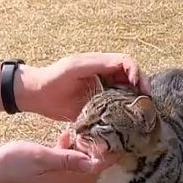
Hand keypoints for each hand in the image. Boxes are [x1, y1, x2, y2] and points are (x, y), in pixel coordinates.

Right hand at [0, 136, 118, 182]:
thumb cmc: (16, 163)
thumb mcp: (44, 157)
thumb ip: (68, 159)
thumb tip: (94, 163)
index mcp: (66, 178)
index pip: (96, 169)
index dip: (108, 156)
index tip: (117, 139)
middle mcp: (65, 178)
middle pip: (92, 166)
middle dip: (101, 151)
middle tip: (107, 130)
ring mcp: (56, 173)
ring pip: (80, 160)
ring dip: (86, 147)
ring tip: (90, 129)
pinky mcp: (48, 165)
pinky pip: (67, 157)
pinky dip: (70, 146)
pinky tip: (67, 132)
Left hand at [15, 52, 150, 120]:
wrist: (36, 95)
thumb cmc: (53, 78)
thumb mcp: (75, 67)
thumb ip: (97, 65)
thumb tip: (123, 66)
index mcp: (100, 63)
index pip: (126, 62)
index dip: (137, 72)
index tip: (140, 87)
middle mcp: (104, 75)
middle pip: (131, 77)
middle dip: (142, 87)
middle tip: (146, 102)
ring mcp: (102, 90)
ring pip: (126, 92)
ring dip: (135, 99)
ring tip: (140, 112)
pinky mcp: (97, 105)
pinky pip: (115, 107)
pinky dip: (124, 111)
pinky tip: (126, 120)